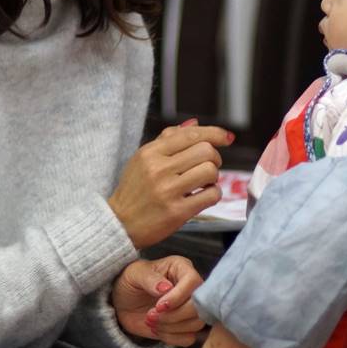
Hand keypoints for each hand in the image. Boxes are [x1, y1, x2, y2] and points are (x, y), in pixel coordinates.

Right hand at [108, 120, 233, 247]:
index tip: (227, 138)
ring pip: (210, 171)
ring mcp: (168, 191)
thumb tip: (195, 123)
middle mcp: (159, 169)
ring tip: (204, 182)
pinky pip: (211, 195)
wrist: (119, 224)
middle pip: (206, 151)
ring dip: (214, 177)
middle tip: (208, 166)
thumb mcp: (142, 158)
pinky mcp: (177, 212)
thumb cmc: (134, 190)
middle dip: (215, 157)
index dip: (215, 133)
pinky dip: (213, 194)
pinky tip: (203, 195)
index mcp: (151, 152)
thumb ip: (168, 139)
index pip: (191, 134)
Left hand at [111, 256, 205, 347]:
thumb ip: (150, 279)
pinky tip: (156, 329)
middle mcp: (190, 287)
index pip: (193, 282)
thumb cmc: (130, 280)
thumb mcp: (135, 274)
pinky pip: (188, 338)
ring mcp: (189, 307)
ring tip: (150, 321)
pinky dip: (171, 337)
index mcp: (181, 268)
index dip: (178, 296)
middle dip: (173, 316)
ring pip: (195, 323)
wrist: (123, 301)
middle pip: (198, 306)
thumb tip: (166, 288)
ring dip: (170, 327)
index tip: (158, 306)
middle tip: (151, 315)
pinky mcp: (185, 325)